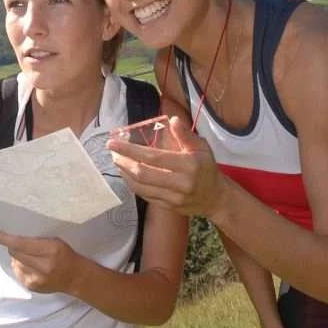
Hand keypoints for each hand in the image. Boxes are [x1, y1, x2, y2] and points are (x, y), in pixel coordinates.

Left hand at [0, 230, 83, 294]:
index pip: (21, 243)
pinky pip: (18, 272)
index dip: (5, 238)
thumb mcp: (55, 241)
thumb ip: (36, 240)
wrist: (75, 277)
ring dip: (18, 258)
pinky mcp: (32, 286)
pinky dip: (21, 267)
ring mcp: (37, 278)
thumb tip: (13, 238)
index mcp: (51, 249)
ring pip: (15, 263)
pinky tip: (32, 266)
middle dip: (13, 247)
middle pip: (15, 253)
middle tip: (20, 244)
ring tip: (32, 257)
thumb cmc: (65, 254)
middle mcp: (43, 265)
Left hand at [106, 115, 225, 216]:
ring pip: (141, 187)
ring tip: (117, 161)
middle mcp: (180, 183)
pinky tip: (127, 175)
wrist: (216, 198)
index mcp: (188, 165)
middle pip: (143, 174)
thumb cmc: (206, 168)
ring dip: (125, 174)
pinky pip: (145, 196)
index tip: (114, 143)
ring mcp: (173, 198)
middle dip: (123, 162)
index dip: (131, 150)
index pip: (153, 157)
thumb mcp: (202, 148)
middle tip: (112, 152)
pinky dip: (133, 185)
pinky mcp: (168, 207)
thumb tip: (172, 120)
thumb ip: (186, 135)